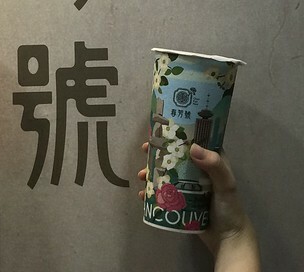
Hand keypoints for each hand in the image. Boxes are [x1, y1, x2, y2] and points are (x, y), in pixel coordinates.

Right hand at [138, 143, 259, 269]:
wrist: (228, 240)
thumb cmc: (229, 208)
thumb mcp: (225, 185)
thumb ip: (214, 165)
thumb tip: (192, 147)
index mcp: (210, 161)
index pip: (193, 141)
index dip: (177, 134)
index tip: (161, 131)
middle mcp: (198, 170)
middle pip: (175, 156)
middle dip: (158, 152)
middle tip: (144, 150)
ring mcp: (188, 185)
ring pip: (167, 173)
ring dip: (153, 172)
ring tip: (141, 175)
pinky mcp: (182, 200)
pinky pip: (164, 192)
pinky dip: (152, 191)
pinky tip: (143, 194)